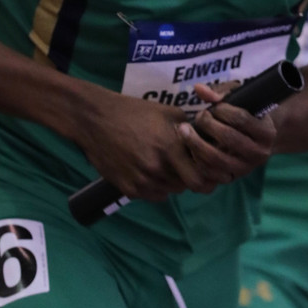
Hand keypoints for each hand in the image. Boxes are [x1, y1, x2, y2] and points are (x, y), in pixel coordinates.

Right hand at [77, 91, 221, 201]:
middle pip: (186, 187)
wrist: (97, 120)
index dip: (208, 177)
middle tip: (187, 167)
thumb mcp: (168, 113)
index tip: (210, 173)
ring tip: (165, 164)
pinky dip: (156, 187)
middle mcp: (157, 168)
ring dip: (172, 182)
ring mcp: (141, 181)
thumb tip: (206, 142)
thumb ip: (189, 130)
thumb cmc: (134, 112)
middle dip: (190, 178)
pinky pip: (152, 196)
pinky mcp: (127, 189)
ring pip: (169, 192)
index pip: (199, 178)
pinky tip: (150, 169)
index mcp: (170, 147)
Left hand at [178, 82, 277, 182]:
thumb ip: (221, 93)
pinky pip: (210, 173)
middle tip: (198, 117)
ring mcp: (246, 168)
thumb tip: (198, 89)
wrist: (256, 141)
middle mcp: (260, 153)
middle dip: (208, 125)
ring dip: (196, 143)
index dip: (223, 110)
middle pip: (229, 138)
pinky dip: (196, 161)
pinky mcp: (232, 178)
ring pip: (217, 159)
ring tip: (184, 131)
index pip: (241, 119)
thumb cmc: (247, 115)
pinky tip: (189, 148)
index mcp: (266, 132)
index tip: (213, 107)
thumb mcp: (240, 101)